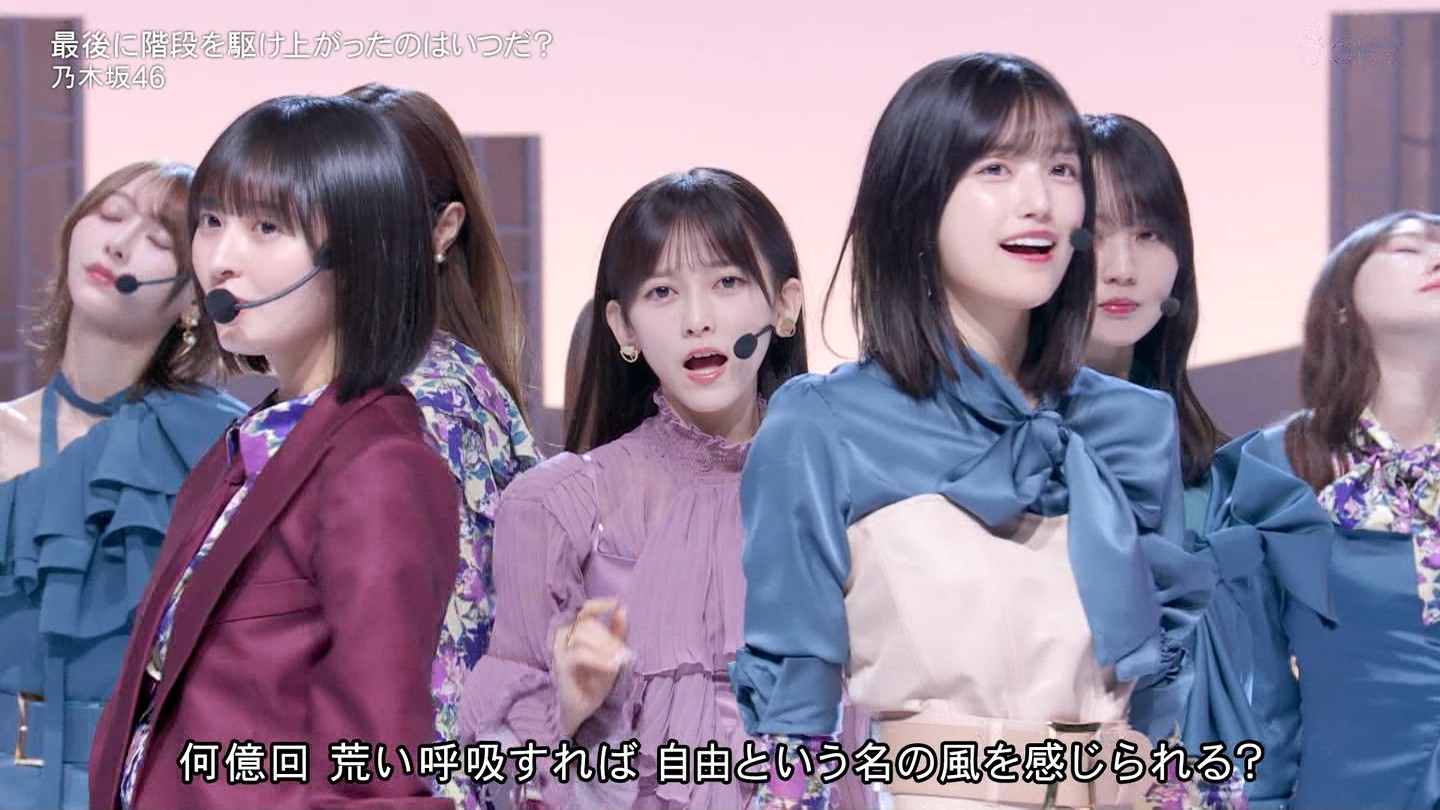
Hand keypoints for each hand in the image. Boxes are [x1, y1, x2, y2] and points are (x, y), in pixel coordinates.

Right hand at [553, 598, 631, 736]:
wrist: (584, 707)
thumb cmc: (595, 679)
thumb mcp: (612, 654)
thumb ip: (617, 633)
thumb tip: (622, 609)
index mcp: (576, 632)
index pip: (584, 611)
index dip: (598, 605)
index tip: (615, 604)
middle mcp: (564, 638)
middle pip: (586, 625)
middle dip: (608, 637)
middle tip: (623, 653)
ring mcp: (560, 651)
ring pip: (581, 636)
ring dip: (604, 647)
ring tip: (617, 661)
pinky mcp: (561, 666)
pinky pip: (579, 655)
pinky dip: (598, 658)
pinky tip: (611, 666)